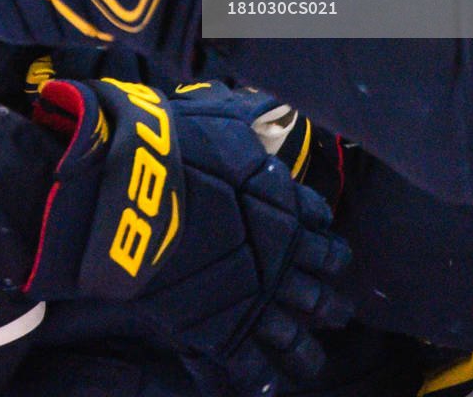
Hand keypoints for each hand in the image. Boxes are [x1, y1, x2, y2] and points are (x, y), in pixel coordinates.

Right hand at [25, 78, 350, 394]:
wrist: (137, 194)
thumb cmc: (178, 149)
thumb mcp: (222, 120)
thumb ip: (250, 117)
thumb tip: (270, 103)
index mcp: (289, 209)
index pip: (324, 230)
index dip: (325, 240)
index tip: (326, 247)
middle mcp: (285, 260)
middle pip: (323, 290)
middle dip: (330, 302)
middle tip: (335, 310)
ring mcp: (258, 300)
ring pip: (298, 338)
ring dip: (307, 350)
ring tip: (311, 361)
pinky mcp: (224, 331)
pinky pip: (253, 366)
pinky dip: (261, 377)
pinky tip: (267, 383)